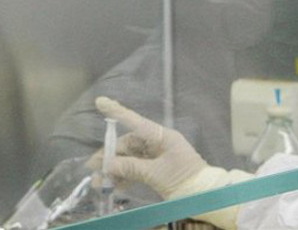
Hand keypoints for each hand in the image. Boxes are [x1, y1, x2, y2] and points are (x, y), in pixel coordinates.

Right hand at [89, 96, 207, 198]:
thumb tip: (108, 164)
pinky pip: (136, 168)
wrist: (203, 195)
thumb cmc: (184, 179)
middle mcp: (158, 142)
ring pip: (130, 157)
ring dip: (115, 169)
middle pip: (129, 143)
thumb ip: (131, 167)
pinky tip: (113, 185)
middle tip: (93, 168)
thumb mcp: (156, 173)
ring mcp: (158, 156)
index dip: (117, 112)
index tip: (100, 102)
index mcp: (162, 136)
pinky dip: (125, 176)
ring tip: (99, 182)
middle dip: (111, 155)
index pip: (136, 121)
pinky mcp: (157, 169)